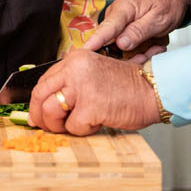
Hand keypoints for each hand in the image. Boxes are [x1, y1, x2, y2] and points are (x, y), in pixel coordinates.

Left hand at [28, 48, 159, 135]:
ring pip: (50, 112)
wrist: (154, 90)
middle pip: (40, 95)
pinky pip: (73, 127)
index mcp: (75, 59)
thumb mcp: (94, 73)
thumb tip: (46, 103)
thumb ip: (71, 82)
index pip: (43, 80)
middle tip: (42, 126)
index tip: (36, 112)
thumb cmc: (127, 86)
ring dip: (58, 126)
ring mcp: (82, 87)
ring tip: (73, 125)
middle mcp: (75, 69)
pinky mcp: (91, 107)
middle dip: (38, 115)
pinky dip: (81, 131)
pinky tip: (95, 124)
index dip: (37, 100)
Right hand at [85, 0, 187, 63]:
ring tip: (153, 45)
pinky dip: (134, 50)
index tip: (85, 51)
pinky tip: (149, 45)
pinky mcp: (119, 30)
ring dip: (133, 52)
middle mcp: (115, 14)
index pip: (106, 27)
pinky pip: (122, 46)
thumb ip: (139, 31)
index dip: (95, 41)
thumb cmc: (167, 5)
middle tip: (147, 53)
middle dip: (124, 53)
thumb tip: (121, 43)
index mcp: (124, 8)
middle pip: (109, 41)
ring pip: (116, 46)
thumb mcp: (158, 20)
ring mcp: (116, 23)